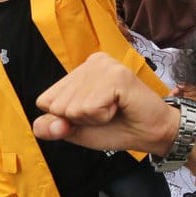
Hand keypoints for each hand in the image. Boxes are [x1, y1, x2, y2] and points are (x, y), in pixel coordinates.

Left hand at [33, 53, 179, 155]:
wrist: (150, 133)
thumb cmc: (117, 127)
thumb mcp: (75, 129)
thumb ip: (50, 127)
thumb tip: (52, 123)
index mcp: (79, 71)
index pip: (45, 101)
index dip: (65, 119)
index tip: (92, 115)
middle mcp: (91, 62)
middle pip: (57, 105)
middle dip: (79, 119)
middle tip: (106, 114)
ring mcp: (104, 66)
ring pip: (73, 107)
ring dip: (93, 119)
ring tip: (114, 110)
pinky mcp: (117, 75)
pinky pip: (90, 107)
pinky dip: (103, 116)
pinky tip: (120, 107)